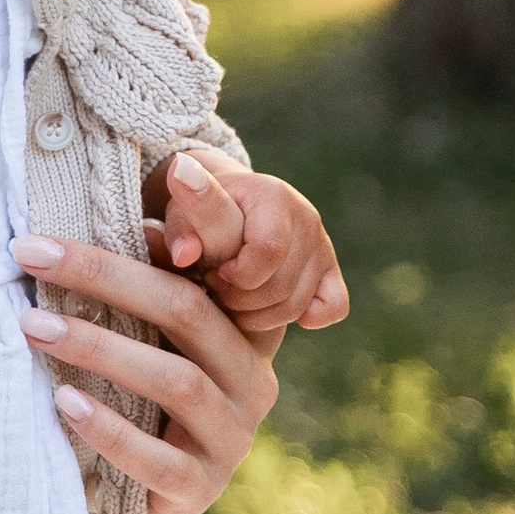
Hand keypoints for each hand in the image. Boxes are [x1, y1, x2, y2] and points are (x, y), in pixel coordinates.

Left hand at [13, 229, 282, 513]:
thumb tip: (123, 222)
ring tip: (36, 328)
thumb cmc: (138, 409)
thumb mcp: (144, 349)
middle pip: (188, 312)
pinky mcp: (202, 488)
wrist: (141, 508)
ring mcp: (231, 439)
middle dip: (105, 279)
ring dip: (100, 348)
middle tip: (33, 261)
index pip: (190, 274)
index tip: (43, 235)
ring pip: (177, 381)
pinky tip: (64, 402)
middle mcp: (250, 382)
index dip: (123, 248)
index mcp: (239, 335)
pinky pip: (160, 459)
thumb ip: (140, 297)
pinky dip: (110, 428)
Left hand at [143, 147, 347, 344]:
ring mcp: (322, 244)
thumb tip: (185, 255)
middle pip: (282, 285)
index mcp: (272, 196)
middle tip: (215, 287)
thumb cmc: (199, 216)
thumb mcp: (180, 216)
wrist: (229, 207)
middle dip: (240, 299)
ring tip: (229, 296)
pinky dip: (308, 317)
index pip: (269, 251)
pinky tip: (272, 309)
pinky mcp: (330, 270)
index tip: (213, 272)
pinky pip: (334, 307)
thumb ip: (180, 232)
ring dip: (257, 315)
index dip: (237, 276)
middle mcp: (306, 216)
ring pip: (297, 304)